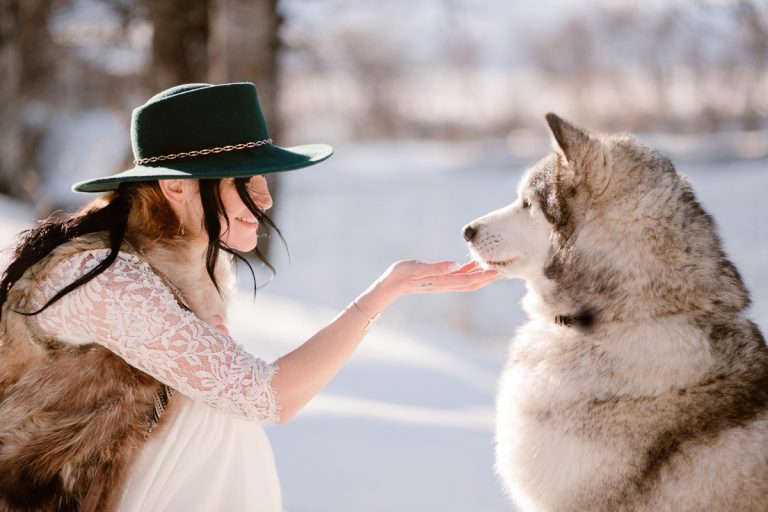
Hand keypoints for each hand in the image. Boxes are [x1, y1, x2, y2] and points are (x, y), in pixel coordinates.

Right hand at [380, 260, 497, 296]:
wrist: (390, 285)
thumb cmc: (401, 275)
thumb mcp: (417, 268)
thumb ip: (436, 268)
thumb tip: (455, 265)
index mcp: (441, 281)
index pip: (467, 281)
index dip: (482, 277)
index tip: (496, 271)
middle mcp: (444, 284)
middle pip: (470, 283)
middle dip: (485, 278)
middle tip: (500, 270)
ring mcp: (440, 283)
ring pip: (465, 281)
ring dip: (478, 276)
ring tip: (489, 267)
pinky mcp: (436, 279)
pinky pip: (456, 277)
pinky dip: (466, 272)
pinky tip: (469, 265)